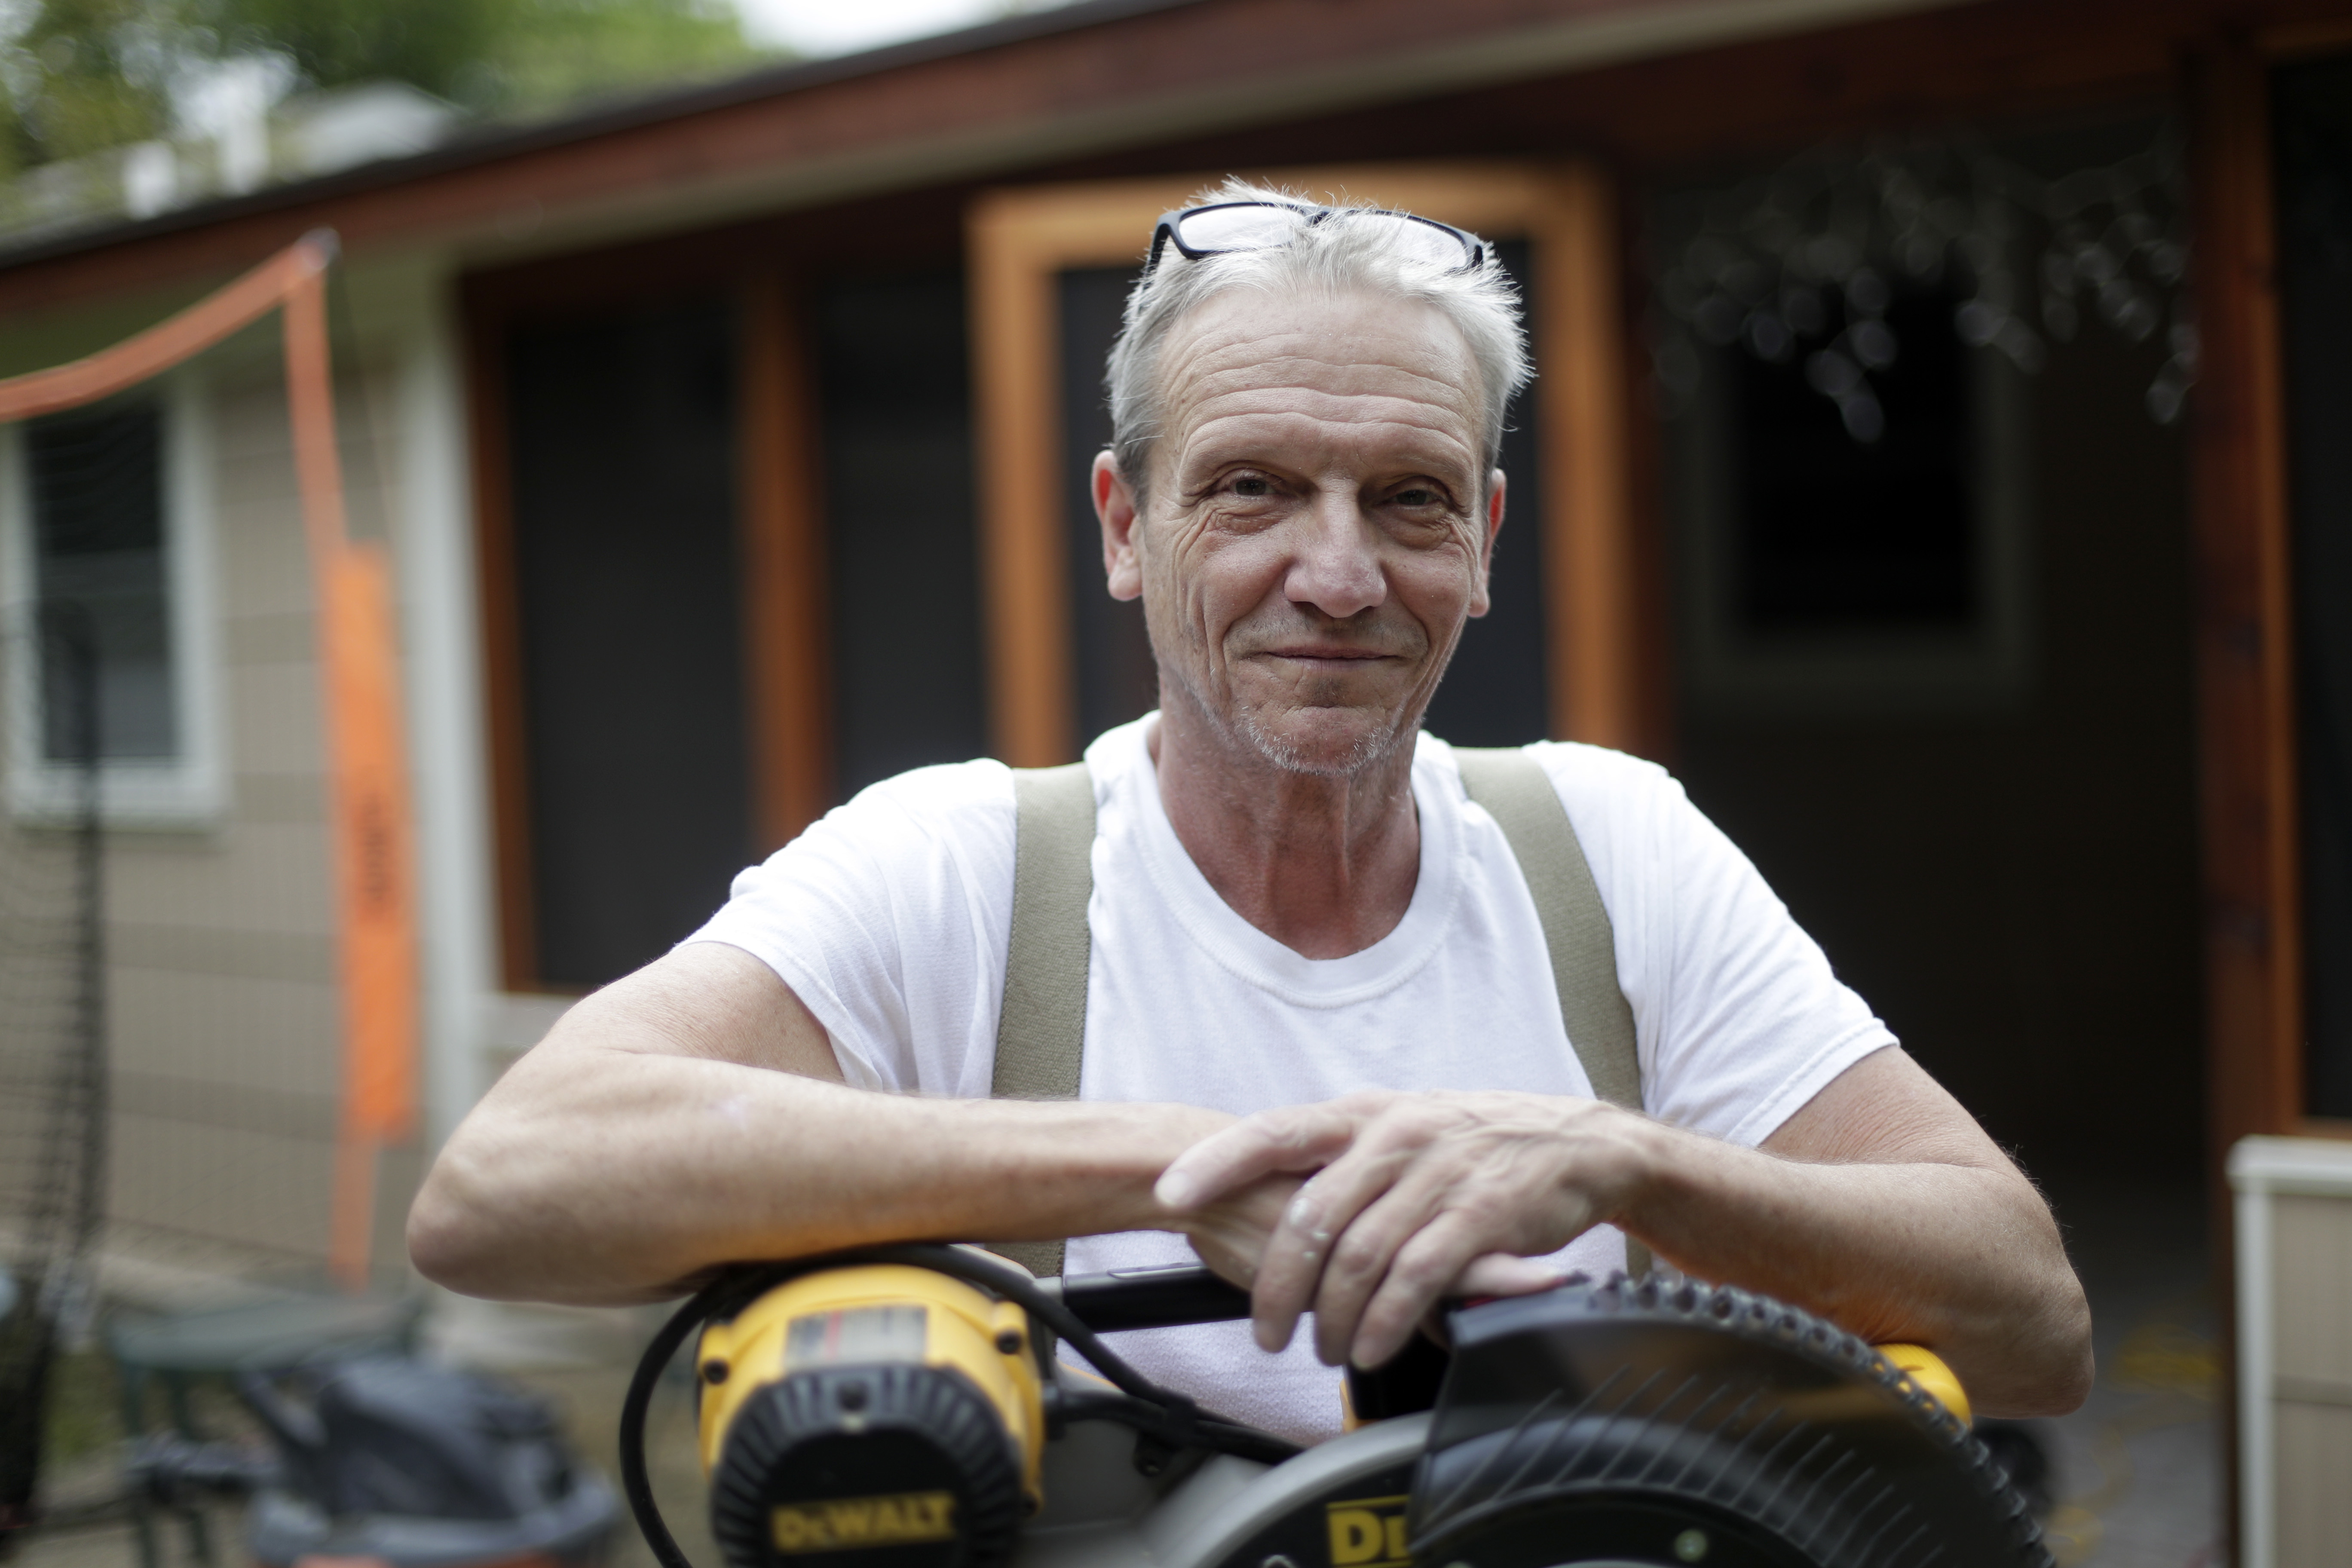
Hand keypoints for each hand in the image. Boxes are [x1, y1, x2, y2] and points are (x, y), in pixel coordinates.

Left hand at [1154, 1090, 1650, 1368]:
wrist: (1577, 1144)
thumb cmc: (1475, 1143)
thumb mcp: (1401, 1129)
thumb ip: (1340, 1158)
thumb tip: (1268, 1192)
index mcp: (1364, 1115)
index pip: (1275, 1131)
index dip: (1218, 1162)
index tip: (1170, 1194)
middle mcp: (1394, 1137)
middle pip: (1311, 1215)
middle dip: (1278, 1284)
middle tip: (1267, 1331)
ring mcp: (1437, 1175)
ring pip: (1359, 1254)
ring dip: (1333, 1316)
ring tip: (1326, 1348)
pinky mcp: (1480, 1216)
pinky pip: (1416, 1277)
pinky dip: (1388, 1320)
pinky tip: (1375, 1347)